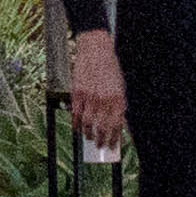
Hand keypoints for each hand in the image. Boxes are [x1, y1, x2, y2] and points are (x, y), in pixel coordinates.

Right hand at [63, 26, 126, 156]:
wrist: (96, 50)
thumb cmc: (110, 68)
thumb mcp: (120, 87)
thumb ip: (120, 106)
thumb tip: (119, 125)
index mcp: (118, 99)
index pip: (116, 126)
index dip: (114, 139)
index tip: (112, 146)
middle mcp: (104, 100)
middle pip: (101, 128)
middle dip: (101, 140)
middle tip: (100, 146)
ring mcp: (89, 97)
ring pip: (87, 123)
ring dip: (88, 134)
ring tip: (89, 138)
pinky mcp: (77, 92)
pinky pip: (75, 113)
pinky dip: (75, 123)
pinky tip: (77, 128)